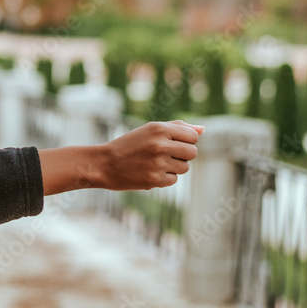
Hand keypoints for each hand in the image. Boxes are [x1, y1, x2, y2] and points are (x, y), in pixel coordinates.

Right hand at [40, 119, 202, 194]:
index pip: (193, 136)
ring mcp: (158, 163)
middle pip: (192, 153)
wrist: (104, 164)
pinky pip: (173, 180)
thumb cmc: (129, 145)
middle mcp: (160, 144)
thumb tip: (203, 130)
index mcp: (159, 128)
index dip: (186, 141)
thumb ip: (177, 127)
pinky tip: (149, 172)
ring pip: (184, 168)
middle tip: (166, 155)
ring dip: (174, 167)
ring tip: (155, 163)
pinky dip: (164, 178)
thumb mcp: (149, 130)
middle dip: (183, 155)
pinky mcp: (154, 180)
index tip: (172, 143)